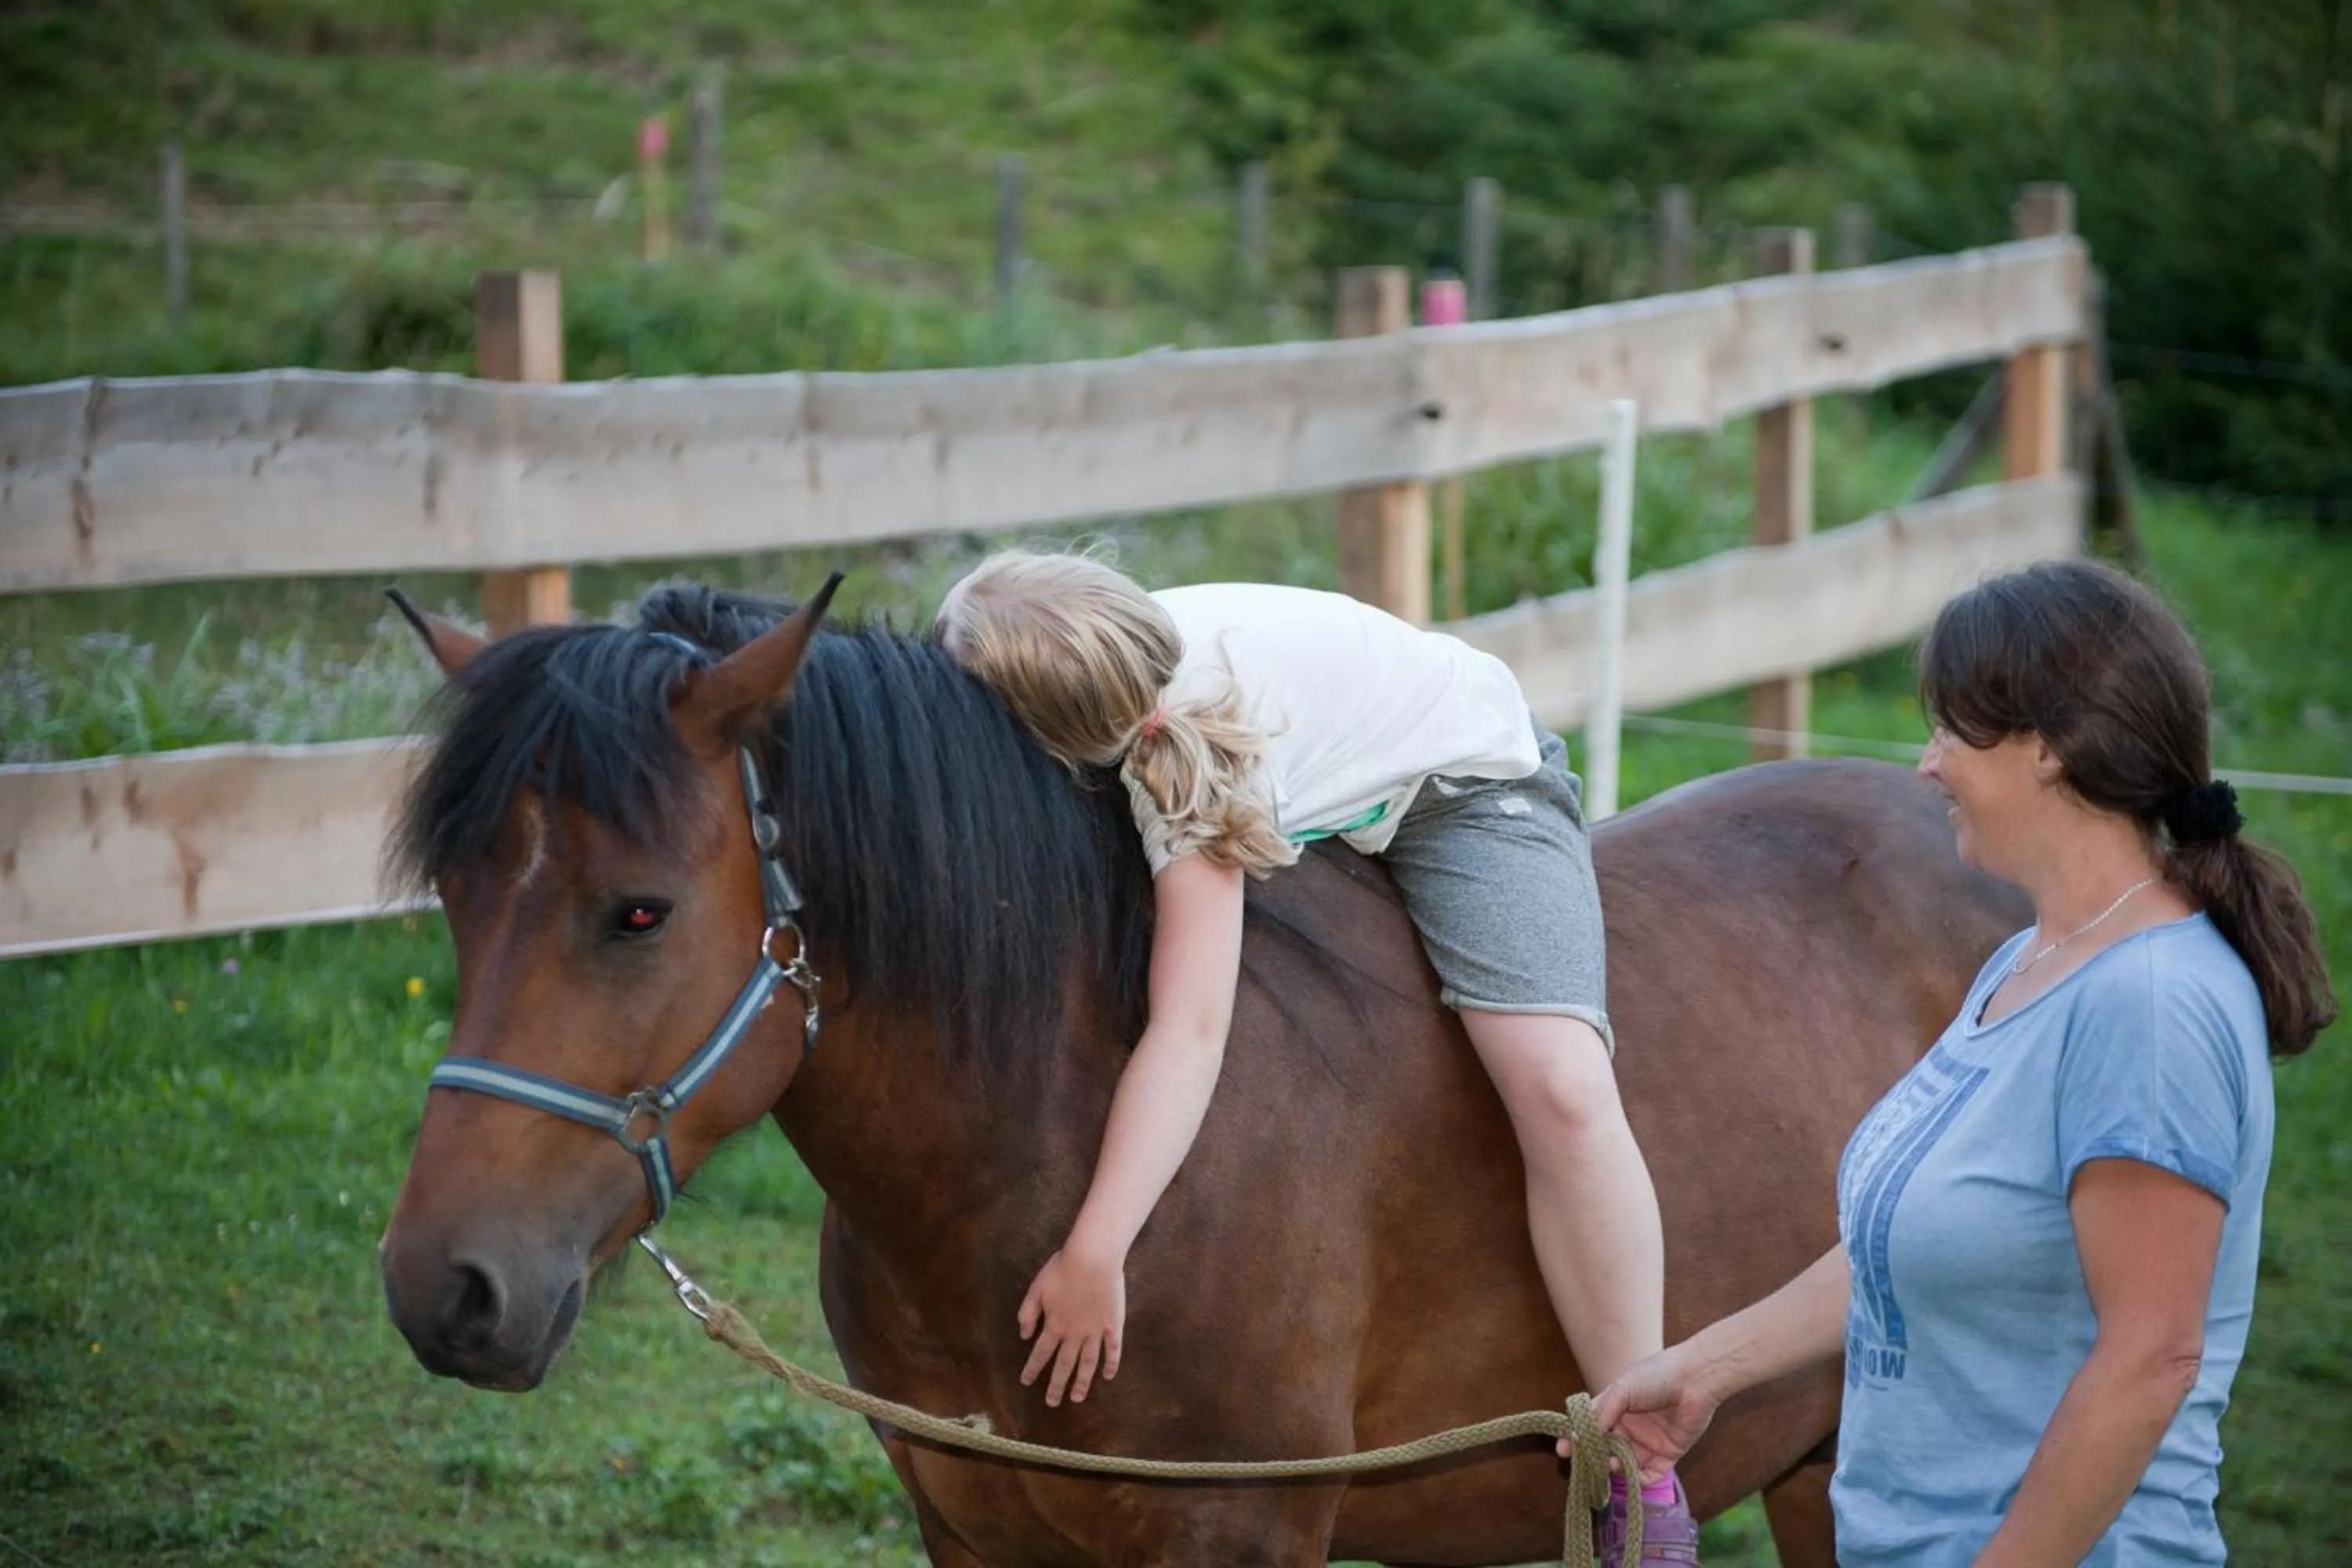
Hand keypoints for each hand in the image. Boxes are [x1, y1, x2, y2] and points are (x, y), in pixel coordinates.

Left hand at [1017, 1243, 1125, 1406]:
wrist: (1093, 1258)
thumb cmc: (1063, 1268)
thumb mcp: (1036, 1288)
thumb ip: (1027, 1313)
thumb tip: (1023, 1336)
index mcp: (1054, 1325)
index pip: (1040, 1353)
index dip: (1032, 1369)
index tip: (1026, 1382)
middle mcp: (1074, 1334)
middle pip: (1064, 1365)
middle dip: (1056, 1385)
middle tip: (1052, 1403)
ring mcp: (1095, 1332)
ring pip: (1088, 1363)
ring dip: (1082, 1382)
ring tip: (1078, 1398)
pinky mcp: (1113, 1325)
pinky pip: (1113, 1349)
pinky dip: (1111, 1364)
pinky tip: (1109, 1376)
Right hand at [1573, 1346, 1723, 1483]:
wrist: (1696, 1380)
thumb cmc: (1656, 1376)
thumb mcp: (1622, 1390)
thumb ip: (1602, 1412)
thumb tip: (1581, 1436)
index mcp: (1617, 1406)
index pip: (1592, 1425)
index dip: (1577, 1437)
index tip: (1562, 1449)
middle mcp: (1631, 1426)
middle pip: (1607, 1447)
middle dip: (1595, 1457)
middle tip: (1586, 1463)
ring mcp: (1649, 1441)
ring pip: (1626, 1462)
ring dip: (1616, 1467)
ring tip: (1611, 1464)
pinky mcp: (1669, 1454)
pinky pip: (1652, 1473)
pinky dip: (1641, 1479)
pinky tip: (1634, 1476)